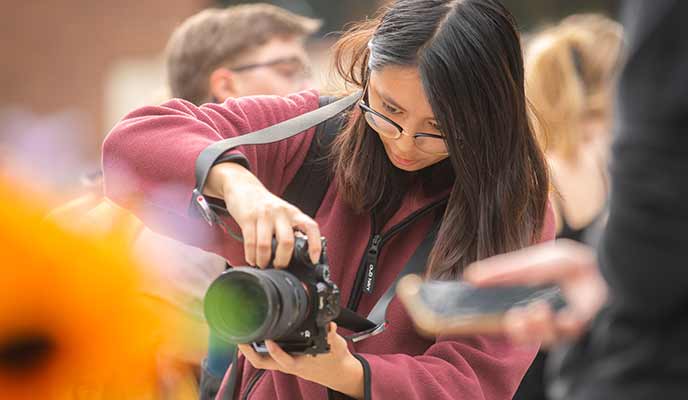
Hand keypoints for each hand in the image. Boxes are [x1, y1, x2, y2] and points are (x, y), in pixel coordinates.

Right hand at [205, 163, 320, 267]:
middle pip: (287, 242)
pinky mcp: (248, 217)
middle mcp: (281, 212)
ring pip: (265, 245)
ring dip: (264, 261)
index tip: (313, 260)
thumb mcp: (283, 213)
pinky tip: (252, 259)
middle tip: (278, 267)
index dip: (315, 245)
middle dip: (282, 260)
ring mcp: (264, 214)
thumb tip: (295, 257)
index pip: (311, 227)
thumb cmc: (265, 206)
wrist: (243, 186)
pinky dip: (251, 256)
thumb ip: (289, 230)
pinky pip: (250, 242)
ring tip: (263, 264)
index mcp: (293, 213)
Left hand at [237, 323, 363, 398]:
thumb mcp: (337, 346)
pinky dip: (257, 348)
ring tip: (242, 334)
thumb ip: (332, 336)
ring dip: (250, 349)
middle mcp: (290, 365)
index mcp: (301, 363)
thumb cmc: (336, 360)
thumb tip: (330, 325)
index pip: (284, 360)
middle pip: (263, 363)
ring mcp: (285, 364)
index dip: (275, 351)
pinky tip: (253, 336)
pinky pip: (266, 356)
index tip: (269, 340)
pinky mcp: (285, 360)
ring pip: (262, 360)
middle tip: (241, 338)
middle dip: (249, 352)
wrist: (338, 373)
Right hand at [463, 239, 606, 346]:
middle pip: (522, 333)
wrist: (606, 263)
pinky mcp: (582, 330)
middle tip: (515, 317)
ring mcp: (563, 324)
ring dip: (537, 327)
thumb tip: (470, 277)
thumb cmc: (569, 263)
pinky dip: (565, 327)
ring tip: (539, 309)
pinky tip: (568, 316)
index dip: (492, 318)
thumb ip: (504, 271)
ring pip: (543, 339)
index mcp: (527, 300)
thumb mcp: (532, 263)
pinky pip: (568, 337)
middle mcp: (543, 316)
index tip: (481, 314)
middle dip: (517, 328)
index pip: (504, 315)